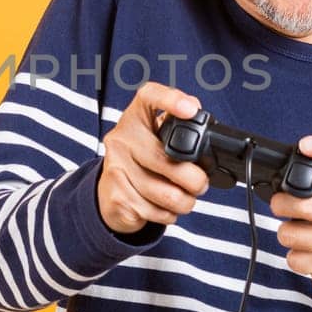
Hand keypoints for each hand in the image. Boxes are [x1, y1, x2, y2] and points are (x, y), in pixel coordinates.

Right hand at [96, 83, 209, 234]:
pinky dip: (168, 214)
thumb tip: (198, 114)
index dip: (171, 100)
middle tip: (201, 184)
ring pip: (165, 193)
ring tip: (185, 198)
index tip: (191, 110)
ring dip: (184, 202)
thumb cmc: (142, 160)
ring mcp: (116, 167)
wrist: (110, 192)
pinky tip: (164, 207)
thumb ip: (176, 126)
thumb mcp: (155, 137)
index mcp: (136, 117)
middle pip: (167, 159)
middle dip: (195, 180)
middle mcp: (122, 138)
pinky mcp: (116, 196)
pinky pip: (155, 211)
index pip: (150, 97)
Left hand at [269, 135, 311, 311]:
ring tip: (299, 232)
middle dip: (281, 205)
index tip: (305, 145)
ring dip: (287, 234)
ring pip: (292, 235)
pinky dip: (295, 257)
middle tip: (280, 205)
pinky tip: (309, 252)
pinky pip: (295, 259)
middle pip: (304, 206)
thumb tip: (306, 146)